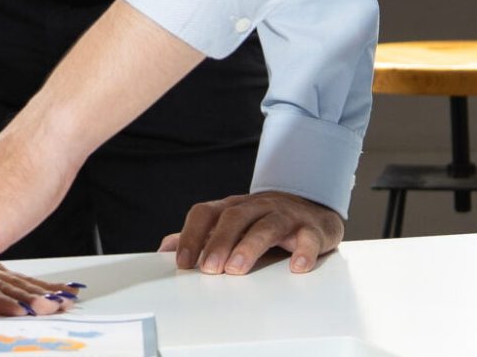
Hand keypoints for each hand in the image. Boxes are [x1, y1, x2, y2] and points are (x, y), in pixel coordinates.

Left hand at [160, 191, 343, 276]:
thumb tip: (165, 249)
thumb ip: (200, 237)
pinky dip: (303, 251)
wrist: (312, 207)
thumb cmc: (262, 221)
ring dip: (250, 246)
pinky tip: (296, 267)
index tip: (183, 263)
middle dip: (219, 242)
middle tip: (209, 269)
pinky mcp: (311, 228)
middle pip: (234, 218)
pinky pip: (308, 237)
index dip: (192, 235)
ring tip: (237, 269)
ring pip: (266, 226)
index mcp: (232, 207)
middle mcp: (257, 206)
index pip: (206, 213)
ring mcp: (285, 215)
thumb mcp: (230, 225)